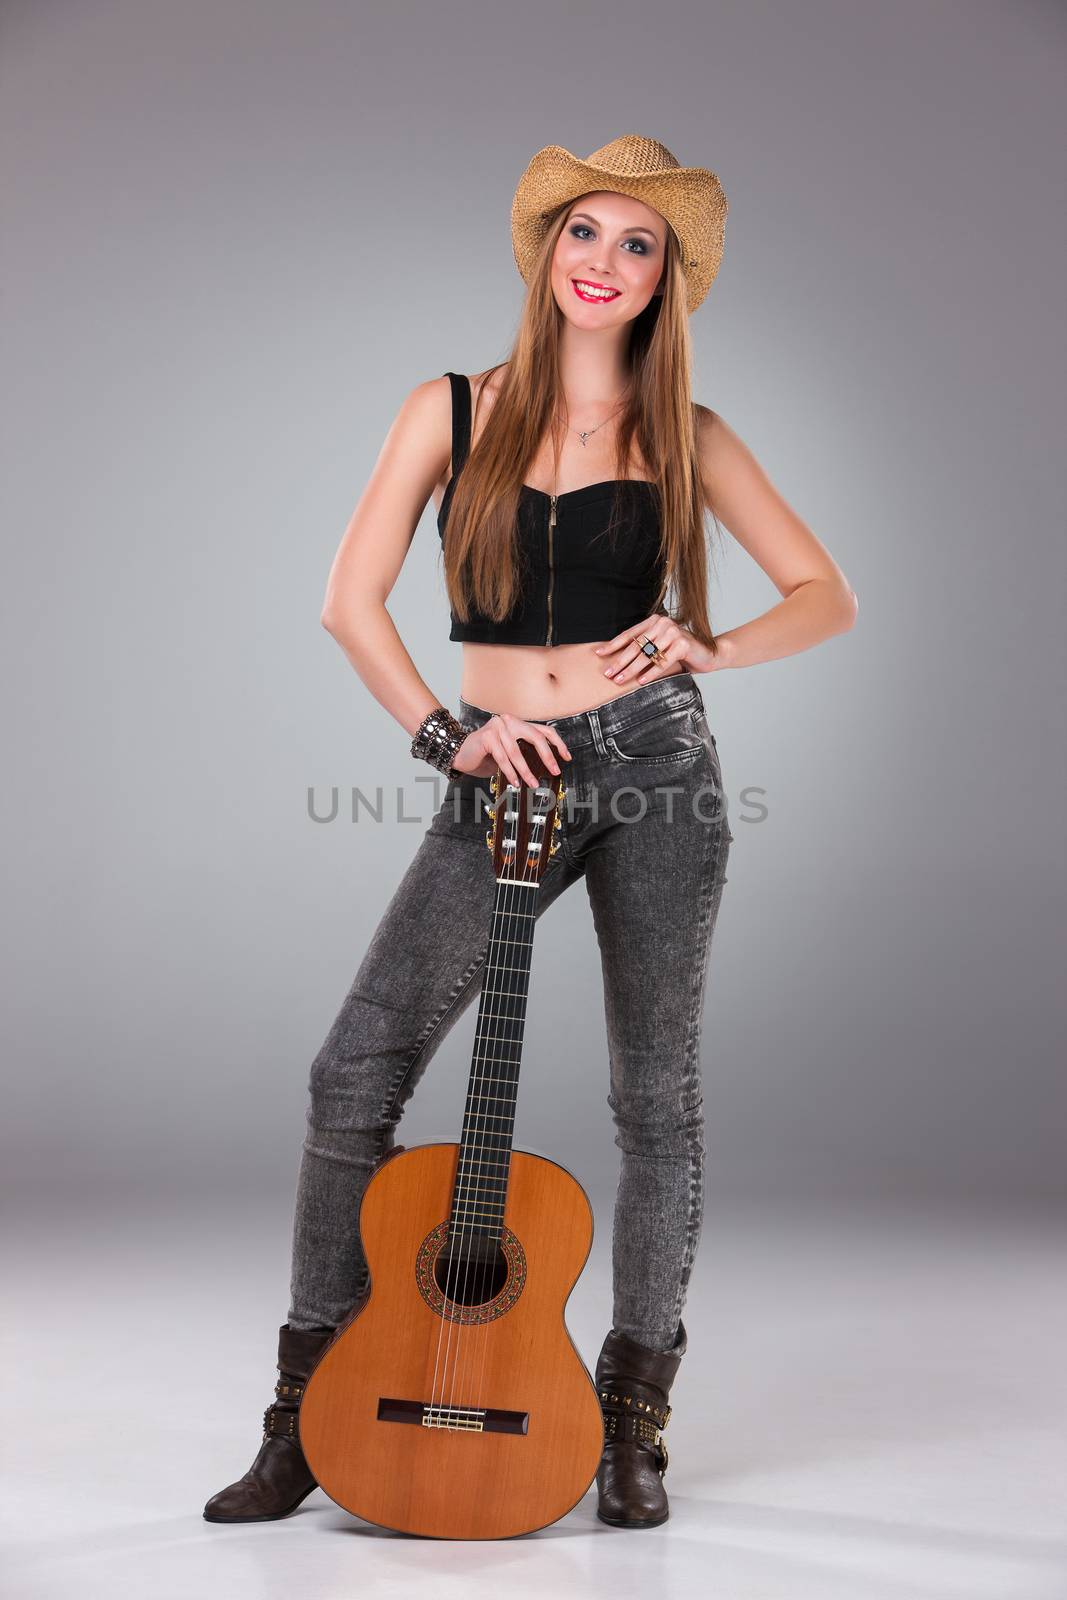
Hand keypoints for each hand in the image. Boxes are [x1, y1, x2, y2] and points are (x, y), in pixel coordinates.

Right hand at [453, 713, 571, 787]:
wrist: (460, 754)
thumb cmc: (486, 756)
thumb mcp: (510, 753)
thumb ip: (525, 753)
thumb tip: (547, 766)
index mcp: (518, 723)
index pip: (543, 730)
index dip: (558, 743)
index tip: (566, 757)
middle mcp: (509, 721)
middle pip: (535, 737)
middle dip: (547, 756)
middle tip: (555, 771)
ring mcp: (497, 726)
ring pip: (517, 752)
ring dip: (526, 771)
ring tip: (532, 784)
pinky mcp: (487, 736)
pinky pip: (503, 757)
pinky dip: (510, 772)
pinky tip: (515, 782)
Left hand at [593, 616, 717, 684]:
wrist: (710, 654)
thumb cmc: (681, 653)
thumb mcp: (660, 647)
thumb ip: (645, 647)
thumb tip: (617, 658)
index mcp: (654, 621)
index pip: (629, 634)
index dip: (613, 644)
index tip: (598, 653)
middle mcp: (663, 624)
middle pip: (636, 645)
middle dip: (619, 661)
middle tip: (607, 673)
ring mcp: (673, 633)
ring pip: (647, 655)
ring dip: (631, 669)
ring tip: (619, 680)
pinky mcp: (683, 644)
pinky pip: (662, 662)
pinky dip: (650, 673)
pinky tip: (640, 682)